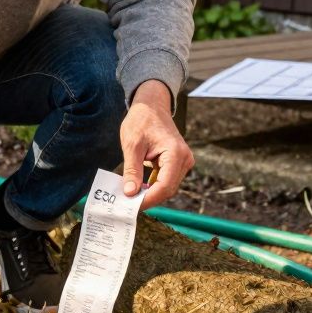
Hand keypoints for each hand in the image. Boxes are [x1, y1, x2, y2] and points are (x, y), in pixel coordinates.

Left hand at [120, 80, 194, 207]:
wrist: (152, 106)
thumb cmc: (142, 120)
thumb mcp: (132, 145)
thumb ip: (132, 171)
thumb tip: (129, 193)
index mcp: (176, 153)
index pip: (165, 186)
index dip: (148, 199)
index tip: (130, 206)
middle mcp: (184, 159)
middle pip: (167, 190)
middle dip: (148, 199)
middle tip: (127, 205)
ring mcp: (183, 162)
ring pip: (167, 188)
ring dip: (150, 194)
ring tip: (130, 198)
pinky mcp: (177, 164)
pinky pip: (166, 181)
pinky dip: (152, 187)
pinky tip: (138, 189)